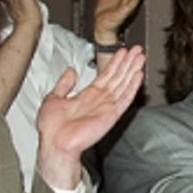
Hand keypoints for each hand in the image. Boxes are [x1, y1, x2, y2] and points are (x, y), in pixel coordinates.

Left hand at [35, 45, 145, 188]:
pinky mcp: (111, 114)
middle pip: (118, 77)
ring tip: (140, 56)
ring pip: (123, 84)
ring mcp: (107, 107)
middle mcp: (100, 100)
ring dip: (132, 69)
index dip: (115, 63)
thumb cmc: (52, 128)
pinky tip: (138, 76)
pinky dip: (132, 87)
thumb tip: (71, 71)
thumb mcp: (53, 97)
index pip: (106, 75)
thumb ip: (64, 84)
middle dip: (128, 62)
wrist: (54, 143)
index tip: (122, 52)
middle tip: (136, 49)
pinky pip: (124, 98)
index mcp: (87, 96)